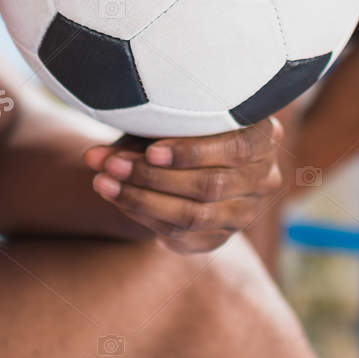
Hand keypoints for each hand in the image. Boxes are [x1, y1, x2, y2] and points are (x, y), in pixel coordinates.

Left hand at [83, 118, 282, 252]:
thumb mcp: (173, 120)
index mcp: (265, 137)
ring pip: (194, 216)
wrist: (192, 159)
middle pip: (211, 186)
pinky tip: (120, 202)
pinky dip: (147, 220)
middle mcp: (265, 179)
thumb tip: (93, 157)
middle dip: (154, 177)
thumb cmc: (185, 126)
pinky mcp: (222, 237)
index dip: (192, 152)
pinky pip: (184, 237)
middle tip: (112, 166)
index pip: (235, 148)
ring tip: (105, 182)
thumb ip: (142, 135)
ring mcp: (245, 213)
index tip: (151, 150)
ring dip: (142, 201)